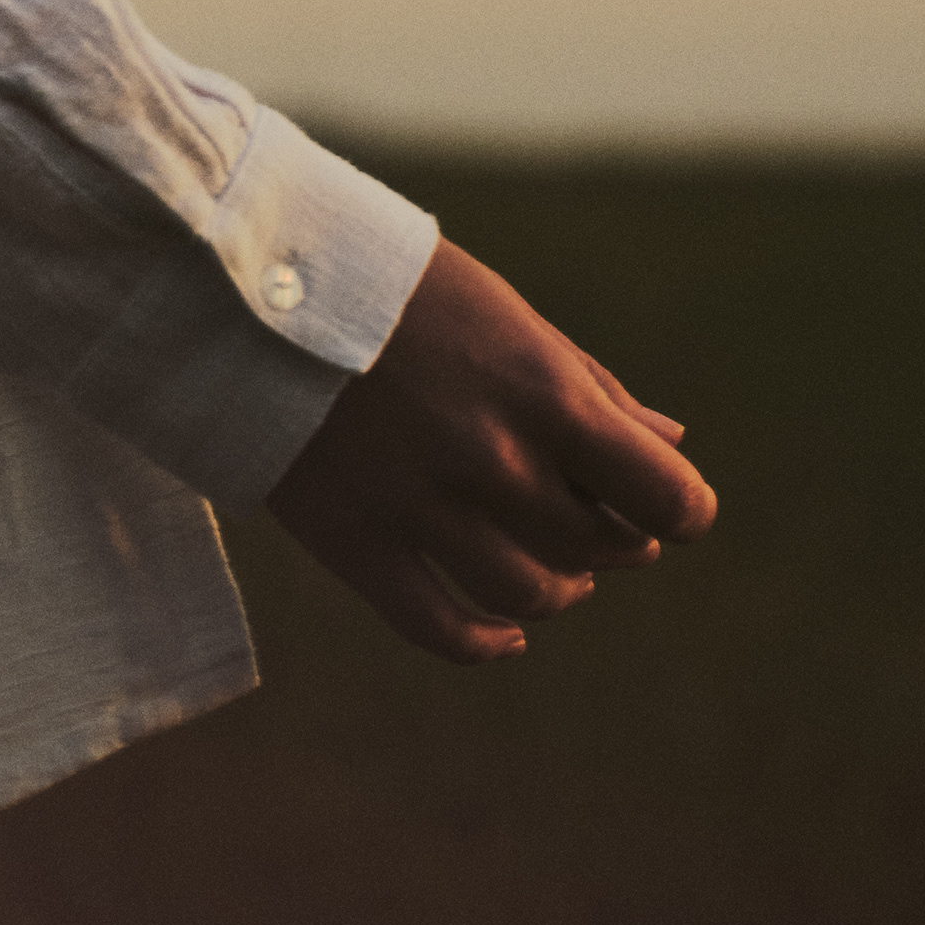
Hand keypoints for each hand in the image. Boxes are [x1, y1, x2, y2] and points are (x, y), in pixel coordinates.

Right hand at [268, 238, 716, 664]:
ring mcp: (424, 509)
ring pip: (530, 596)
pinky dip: (488, 643)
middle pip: (596, 547)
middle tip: (588, 509)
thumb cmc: (391, 285)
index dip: (680, 509)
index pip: (665, 496)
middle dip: (611, 537)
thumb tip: (672, 444)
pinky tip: (505, 634)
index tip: (667, 505)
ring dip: (558, 590)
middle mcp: (494, 460)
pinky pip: (444, 630)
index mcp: (543, 393)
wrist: (244, 280)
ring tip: (550, 566)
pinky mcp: (358, 544)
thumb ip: (588, 384)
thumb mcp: (503, 313)